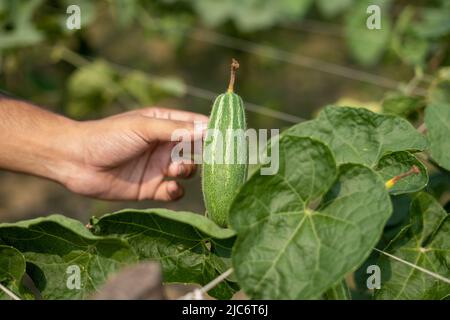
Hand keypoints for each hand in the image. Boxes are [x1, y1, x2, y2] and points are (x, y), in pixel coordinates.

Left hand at [64, 107, 207, 200]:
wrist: (76, 162)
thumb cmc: (108, 136)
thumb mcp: (143, 127)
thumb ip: (175, 130)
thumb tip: (208, 130)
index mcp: (165, 124)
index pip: (197, 126)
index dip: (214, 132)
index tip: (231, 138)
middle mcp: (165, 145)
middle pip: (197, 151)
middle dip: (206, 156)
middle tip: (215, 161)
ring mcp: (159, 167)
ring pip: (188, 171)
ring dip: (187, 171)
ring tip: (176, 168)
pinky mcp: (151, 188)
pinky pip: (173, 191)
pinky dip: (176, 191)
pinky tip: (168, 187)